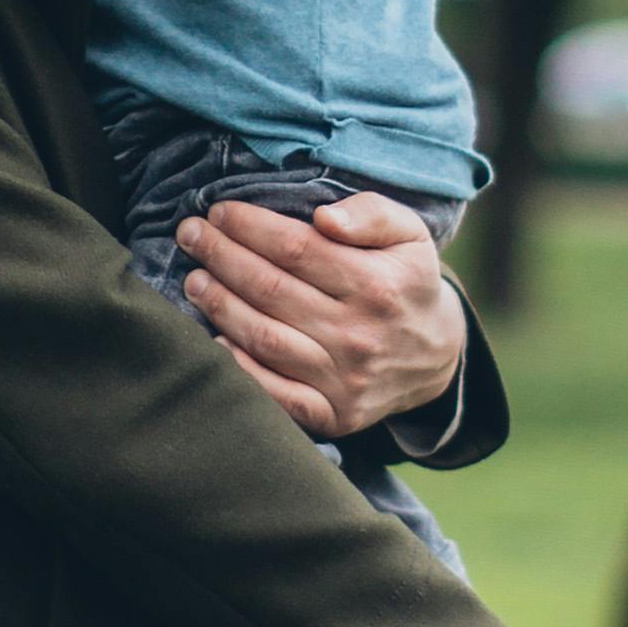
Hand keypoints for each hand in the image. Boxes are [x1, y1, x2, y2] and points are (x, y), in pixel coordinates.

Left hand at [176, 187, 468, 442]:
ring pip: (263, 337)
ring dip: (219, 305)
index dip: (250, 227)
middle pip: (270, 289)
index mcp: (377, 285)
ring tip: (194, 280)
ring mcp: (344, 380)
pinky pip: (275, 393)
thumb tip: (323, 217)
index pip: (296, 248)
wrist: (436, 356)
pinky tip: (213, 340)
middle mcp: (358, 334)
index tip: (219, 211)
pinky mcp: (333, 414)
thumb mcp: (411, 235)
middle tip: (190, 236)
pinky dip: (239, 367)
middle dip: (221, 257)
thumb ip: (372, 213)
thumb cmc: (408, 283)